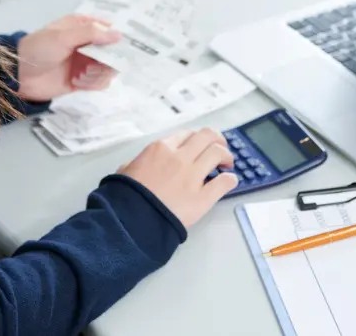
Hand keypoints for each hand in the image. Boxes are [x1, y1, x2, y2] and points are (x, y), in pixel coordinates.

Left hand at [15, 15, 122, 101]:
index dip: (118, 33)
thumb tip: (119, 34)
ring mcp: (83, 63)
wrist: (19, 75)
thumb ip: (92, 33)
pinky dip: (94, 83)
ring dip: (100, 72)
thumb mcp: (64, 36)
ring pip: (107, 67)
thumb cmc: (39, 49)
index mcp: (81, 27)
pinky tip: (80, 82)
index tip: (130, 42)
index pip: (107, 27)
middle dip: (111, 57)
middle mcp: (86, 44)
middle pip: (111, 50)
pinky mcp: (80, 81)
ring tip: (84, 74)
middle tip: (102, 62)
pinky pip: (98, 82)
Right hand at [118, 129, 238, 228]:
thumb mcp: (125, 171)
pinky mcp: (203, 198)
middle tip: (221, 149)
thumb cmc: (126, 197)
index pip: (187, 134)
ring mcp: (192, 176)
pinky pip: (224, 182)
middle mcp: (179, 157)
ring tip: (227, 164)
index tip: (201, 145)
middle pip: (207, 136)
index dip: (197, 138)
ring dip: (226, 156)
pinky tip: (230, 181)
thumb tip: (134, 166)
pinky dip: (230, 179)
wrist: (131, 220)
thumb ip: (135, 163)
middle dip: (217, 140)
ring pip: (218, 153)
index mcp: (161, 148)